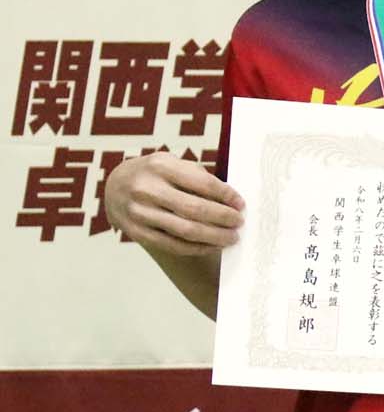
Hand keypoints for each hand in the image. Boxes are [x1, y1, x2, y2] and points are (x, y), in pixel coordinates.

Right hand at [105, 152, 244, 257]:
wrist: (115, 185)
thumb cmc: (154, 173)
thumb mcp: (172, 163)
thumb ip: (197, 177)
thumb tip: (230, 200)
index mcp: (160, 166)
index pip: (202, 183)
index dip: (226, 196)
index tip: (240, 204)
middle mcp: (147, 189)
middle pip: (195, 209)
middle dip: (223, 218)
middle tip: (239, 223)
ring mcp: (139, 212)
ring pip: (185, 230)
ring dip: (214, 237)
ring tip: (231, 238)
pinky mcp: (136, 232)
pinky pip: (172, 245)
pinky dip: (196, 248)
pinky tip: (211, 246)